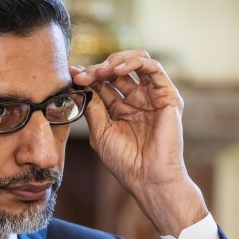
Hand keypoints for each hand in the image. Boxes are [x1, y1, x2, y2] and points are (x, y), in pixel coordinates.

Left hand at [72, 50, 207, 235]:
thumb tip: (80, 85)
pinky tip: (117, 70)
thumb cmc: (125, 161)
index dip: (87, 76)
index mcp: (120, 110)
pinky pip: (154, 68)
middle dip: (98, 69)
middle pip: (117, 71)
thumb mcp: (101, 131)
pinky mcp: (168, 96)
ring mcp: (152, 97)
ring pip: (136, 62)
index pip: (103, 84)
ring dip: (116, 61)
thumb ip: (93, 107)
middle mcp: (137, 100)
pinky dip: (135, 62)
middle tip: (83, 75)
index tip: (70, 74)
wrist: (148, 177)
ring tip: (101, 71)